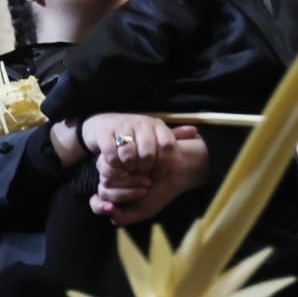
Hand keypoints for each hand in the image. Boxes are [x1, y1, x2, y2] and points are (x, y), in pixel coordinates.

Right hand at [79, 114, 193, 176]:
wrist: (102, 124)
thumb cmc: (132, 133)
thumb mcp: (154, 134)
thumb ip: (173, 136)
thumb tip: (195, 131)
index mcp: (154, 124)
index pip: (167, 144)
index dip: (165, 162)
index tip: (160, 172)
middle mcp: (140, 122)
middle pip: (148, 154)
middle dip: (144, 168)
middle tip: (142, 174)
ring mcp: (121, 126)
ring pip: (129, 154)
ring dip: (128, 167)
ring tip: (128, 171)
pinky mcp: (104, 133)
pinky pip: (112, 153)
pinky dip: (114, 163)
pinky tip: (115, 165)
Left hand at [91, 134, 209, 225]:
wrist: (180, 170)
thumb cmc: (161, 191)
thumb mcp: (142, 211)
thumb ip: (121, 217)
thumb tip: (106, 207)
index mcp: (113, 190)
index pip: (99, 199)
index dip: (117, 200)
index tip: (139, 198)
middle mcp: (112, 174)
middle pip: (103, 185)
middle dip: (125, 191)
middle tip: (145, 188)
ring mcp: (117, 160)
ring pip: (108, 174)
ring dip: (130, 181)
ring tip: (148, 180)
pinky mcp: (125, 146)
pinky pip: (116, 160)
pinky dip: (133, 169)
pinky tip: (147, 169)